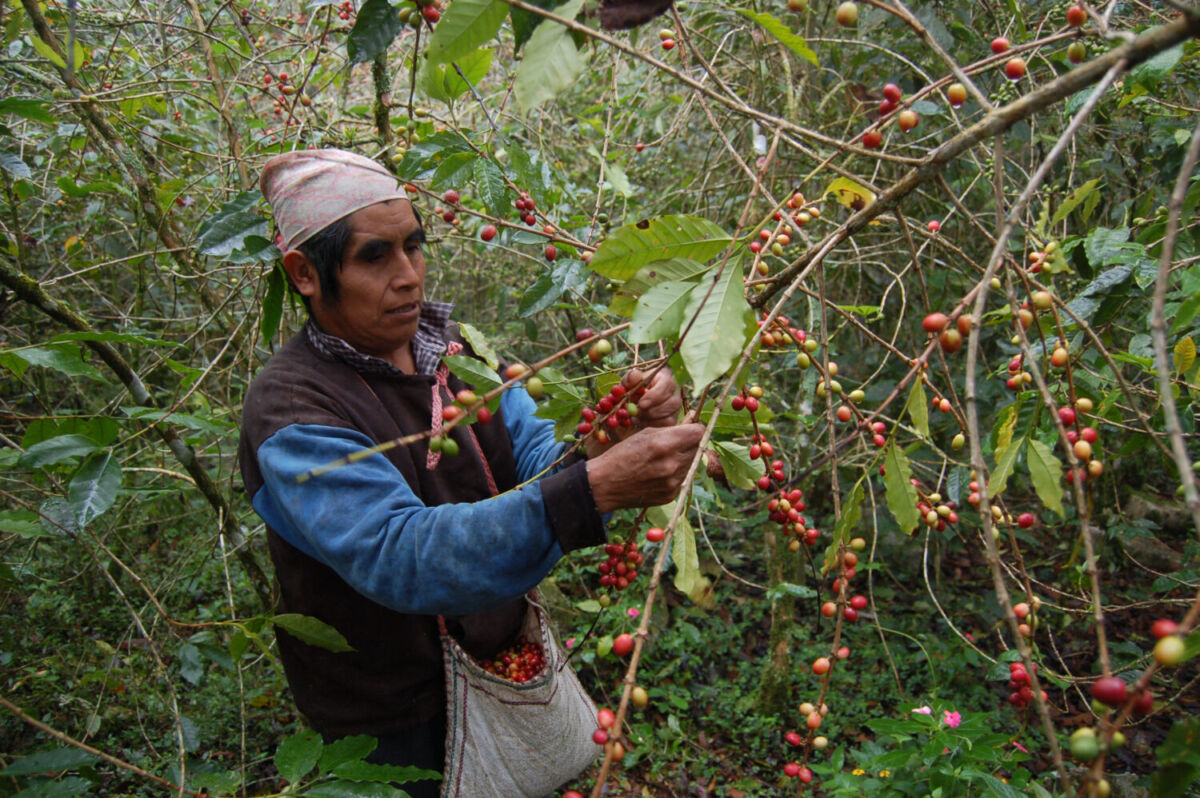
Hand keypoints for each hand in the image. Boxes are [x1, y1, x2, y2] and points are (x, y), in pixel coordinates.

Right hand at [585, 423, 704, 512]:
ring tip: (663, 459)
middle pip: (697, 448)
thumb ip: (670, 430)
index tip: (689, 429)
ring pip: (691, 464)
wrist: (605, 485)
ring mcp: (672, 482)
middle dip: (688, 444)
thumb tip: (692, 425)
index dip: (695, 429)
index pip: (698, 433)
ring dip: (683, 459)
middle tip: (674, 444)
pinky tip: (659, 473)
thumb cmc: (622, 455)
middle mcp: (671, 464)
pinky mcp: (670, 495)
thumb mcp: (644, 435)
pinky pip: (682, 479)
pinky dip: (675, 474)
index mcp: (664, 445)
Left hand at [622, 366, 681, 427]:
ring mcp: (676, 408)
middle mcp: (675, 392)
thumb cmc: (633, 388)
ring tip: (636, 418)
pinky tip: (641, 423)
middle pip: (673, 403)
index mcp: (666, 377)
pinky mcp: (673, 420)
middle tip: (636, 413)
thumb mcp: (629, 381)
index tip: (642, 404)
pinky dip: (652, 426)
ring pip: (670, 417)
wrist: (634, 402)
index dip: (655, 395)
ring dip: (651, 420)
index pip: (668, 384)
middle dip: (653, 411)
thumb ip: (630, 378)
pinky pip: (667, 426)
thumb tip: (635, 377)